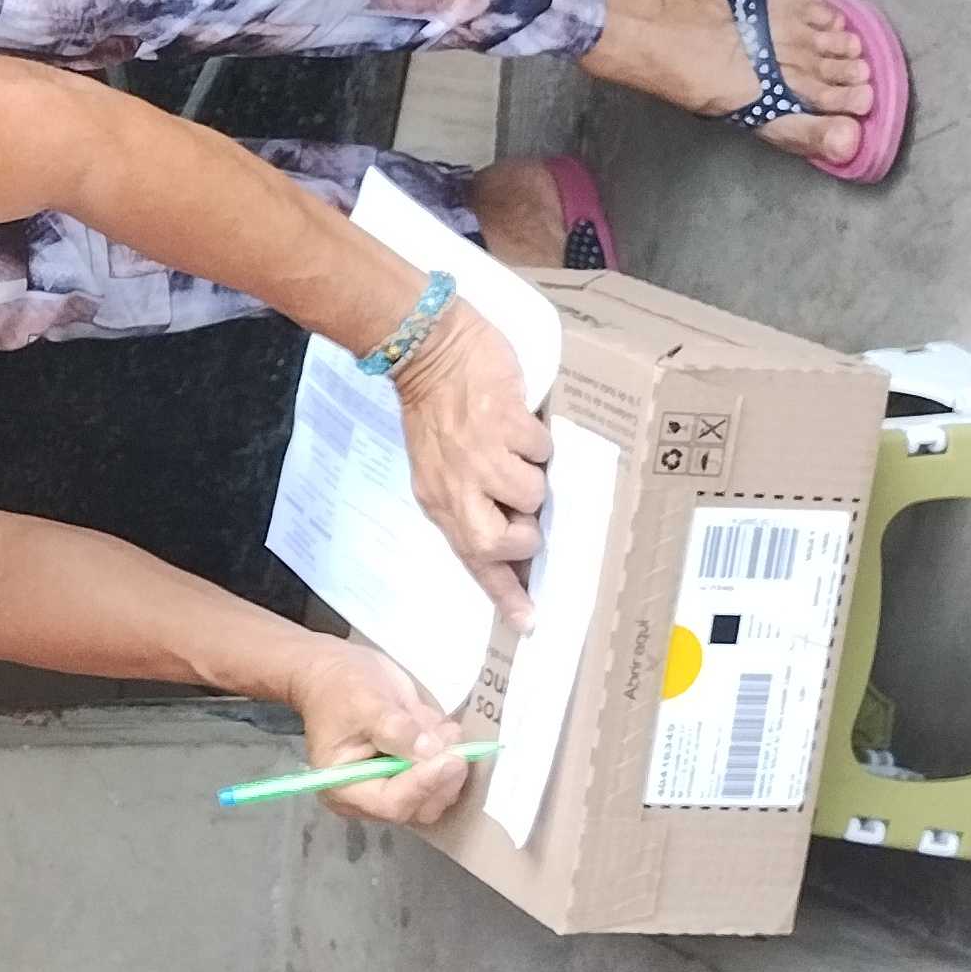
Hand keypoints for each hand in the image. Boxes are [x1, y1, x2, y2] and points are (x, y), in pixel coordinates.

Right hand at [284, 637, 475, 827]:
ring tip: (445, 729)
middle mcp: (369, 797)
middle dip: (443, 778)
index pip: (391, 803)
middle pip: (419, 808)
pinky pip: (444, 782)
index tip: (451, 759)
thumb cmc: (342, 687)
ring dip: (450, 766)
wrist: (340, 674)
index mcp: (345, 787)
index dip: (423, 785)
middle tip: (455, 742)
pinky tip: (443, 731)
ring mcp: (393, 788)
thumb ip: (395, 729)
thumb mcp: (365, 702)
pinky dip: (451, 758)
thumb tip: (430, 751)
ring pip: (438, 797)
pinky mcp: (411, 778)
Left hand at [390, 298, 547, 627]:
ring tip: (513, 448)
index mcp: (440, 500)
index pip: (474, 560)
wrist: (427, 350)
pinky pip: (543, 451)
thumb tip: (514, 532)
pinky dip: (538, 439)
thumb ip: (468, 500)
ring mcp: (481, 457)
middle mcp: (458, 486)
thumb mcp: (439, 466)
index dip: (505, 594)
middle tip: (525, 515)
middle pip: (502, 544)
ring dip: (534, 474)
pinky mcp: (505, 424)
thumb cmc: (437, 410)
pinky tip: (517, 422)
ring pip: (533, 494)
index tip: (530, 621)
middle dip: (525, 537)